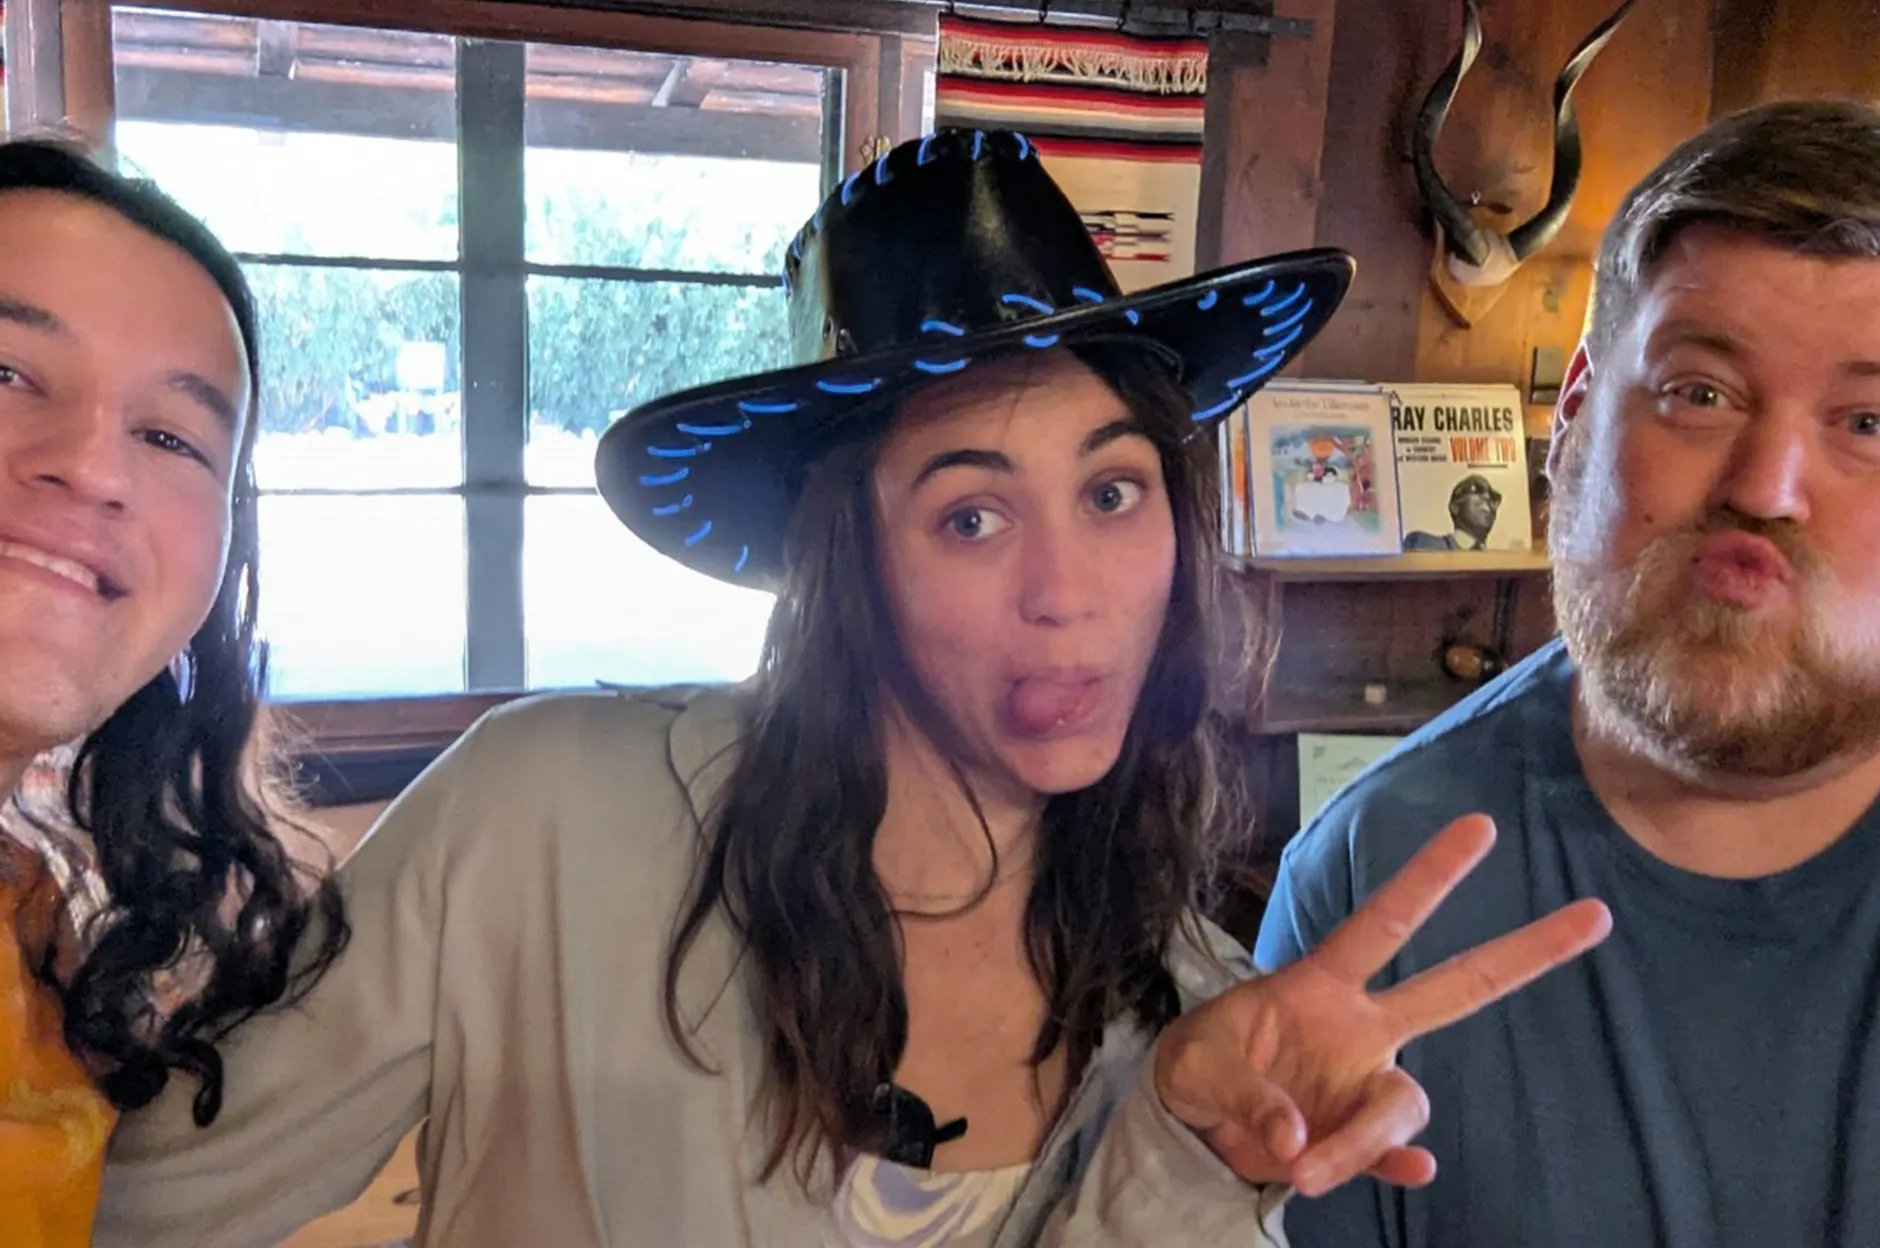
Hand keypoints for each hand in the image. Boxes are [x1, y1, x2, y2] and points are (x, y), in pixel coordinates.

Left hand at [1153, 813, 1610, 1197]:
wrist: (1189, 1123)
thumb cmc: (1197, 1066)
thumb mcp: (1196, 1065)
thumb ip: (1246, 1095)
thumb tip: (1297, 1139)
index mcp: (1320, 984)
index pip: (1383, 922)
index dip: (1428, 877)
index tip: (1482, 827)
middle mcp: (1360, 1028)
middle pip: (1456, 987)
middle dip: (1523, 952)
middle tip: (1594, 915)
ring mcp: (1363, 1083)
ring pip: (1405, 1104)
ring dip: (1365, 1141)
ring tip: (1302, 1171)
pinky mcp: (1354, 1138)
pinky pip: (1390, 1155)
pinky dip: (1388, 1167)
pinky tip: (1406, 1176)